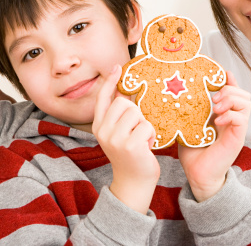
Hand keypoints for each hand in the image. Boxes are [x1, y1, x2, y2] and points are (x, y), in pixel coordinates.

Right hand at [92, 65, 159, 213]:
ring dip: (144, 125)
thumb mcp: (119, 134)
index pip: (102, 98)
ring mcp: (115, 138)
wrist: (133, 183)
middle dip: (136, 113)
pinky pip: (147, 126)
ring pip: (136, 112)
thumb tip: (126, 93)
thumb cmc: (131, 155)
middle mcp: (103, 131)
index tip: (116, 67)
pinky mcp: (130, 145)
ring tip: (141, 139)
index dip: (110, 82)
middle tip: (136, 130)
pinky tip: (147, 147)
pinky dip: (151, 135)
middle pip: (124, 103)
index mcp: (99, 126)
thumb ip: (120, 116)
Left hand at [178, 71, 250, 201]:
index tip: (220, 72)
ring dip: (231, 99)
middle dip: (229, 89)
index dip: (228, 79)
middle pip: (243, 94)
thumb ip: (187, 110)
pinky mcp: (237, 138)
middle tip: (213, 97)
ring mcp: (236, 128)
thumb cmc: (192, 151)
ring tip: (216, 107)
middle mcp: (232, 119)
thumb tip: (173, 93)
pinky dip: (231, 115)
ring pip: (246, 103)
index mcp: (222, 113)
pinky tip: (217, 120)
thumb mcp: (187, 124)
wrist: (198, 174)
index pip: (232, 91)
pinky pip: (242, 119)